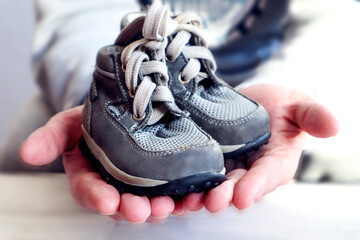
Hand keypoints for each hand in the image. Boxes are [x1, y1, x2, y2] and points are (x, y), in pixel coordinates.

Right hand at [20, 106, 186, 222]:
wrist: (123, 107)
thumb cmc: (95, 116)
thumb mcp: (71, 122)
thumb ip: (52, 137)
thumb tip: (27, 154)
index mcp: (92, 175)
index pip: (90, 191)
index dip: (97, 198)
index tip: (108, 202)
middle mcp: (118, 184)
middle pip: (125, 203)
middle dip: (133, 209)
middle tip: (144, 210)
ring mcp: (144, 182)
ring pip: (153, 200)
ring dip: (163, 206)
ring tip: (171, 205)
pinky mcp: (168, 175)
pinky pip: (178, 189)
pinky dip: (187, 194)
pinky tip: (197, 194)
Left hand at [182, 83, 338, 211]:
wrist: (255, 101)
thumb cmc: (280, 104)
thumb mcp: (298, 105)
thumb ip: (312, 115)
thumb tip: (334, 125)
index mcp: (275, 163)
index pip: (268, 176)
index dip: (256, 186)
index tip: (243, 196)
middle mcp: (251, 172)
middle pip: (238, 187)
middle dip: (225, 195)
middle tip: (212, 201)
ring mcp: (228, 168)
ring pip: (214, 186)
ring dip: (201, 196)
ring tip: (187, 201)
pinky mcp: (208, 162)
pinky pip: (197, 175)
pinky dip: (185, 184)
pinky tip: (172, 190)